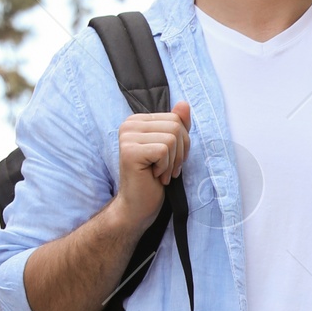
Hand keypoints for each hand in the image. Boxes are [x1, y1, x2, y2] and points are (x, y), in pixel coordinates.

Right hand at [114, 101, 190, 230]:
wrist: (137, 206)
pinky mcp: (130, 151)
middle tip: (167, 170)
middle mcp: (129, 124)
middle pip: (176, 126)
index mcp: (138, 121)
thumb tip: (184, 104)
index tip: (170, 160)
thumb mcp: (172, 149)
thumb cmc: (154, 179)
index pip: (175, 118)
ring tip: (160, 173)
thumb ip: (177, 126)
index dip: (182, 142)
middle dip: (180, 152)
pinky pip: (164, 150)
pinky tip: (153, 176)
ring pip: (172, 138)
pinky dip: (165, 167)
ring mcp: (127, 137)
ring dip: (172, 162)